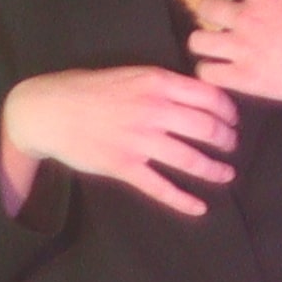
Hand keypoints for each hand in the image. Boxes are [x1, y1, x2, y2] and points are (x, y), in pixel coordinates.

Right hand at [4, 63, 240, 216]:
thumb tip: (198, 96)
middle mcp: (152, 111)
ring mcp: (138, 141)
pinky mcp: (123, 166)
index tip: (233, 120)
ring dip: (214, 170)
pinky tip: (199, 207)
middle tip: (231, 146)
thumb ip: (163, 84)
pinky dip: (183, 200)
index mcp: (156, 83)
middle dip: (226, 140)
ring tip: (226, 174)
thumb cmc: (89, 89)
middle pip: (206, 128)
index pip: (209, 97)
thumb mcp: (131, 74)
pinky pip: (160, 187)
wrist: (48, 110)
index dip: (228, 111)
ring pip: (189, 160)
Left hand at [185, 0, 281, 103]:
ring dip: (205, 42)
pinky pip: (206, 72)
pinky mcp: (242, 76)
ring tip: (216, 48)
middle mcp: (245, 15)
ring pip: (197, 40)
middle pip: (205, 7)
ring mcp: (240, 47)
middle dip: (213, 13)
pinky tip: (220, 71)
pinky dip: (210, 72)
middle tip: (224, 23)